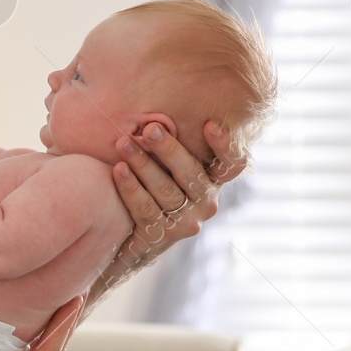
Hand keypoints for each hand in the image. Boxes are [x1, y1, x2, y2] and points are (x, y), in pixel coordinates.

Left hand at [106, 120, 247, 275]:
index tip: (210, 124)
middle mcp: (206, 202)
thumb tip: (159, 112)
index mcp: (214, 180)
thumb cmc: (155, 185)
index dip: (225, 146)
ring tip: (123, 144)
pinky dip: (130, 188)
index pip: (232, 164)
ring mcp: (186, 221)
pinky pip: (145, 209)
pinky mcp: (162, 236)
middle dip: (169, 149)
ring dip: (143, 165)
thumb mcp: (171, 165)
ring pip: (166, 191)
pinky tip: (118, 170)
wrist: (139, 238)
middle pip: (192, 174)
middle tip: (150, 129)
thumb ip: (175, 143)